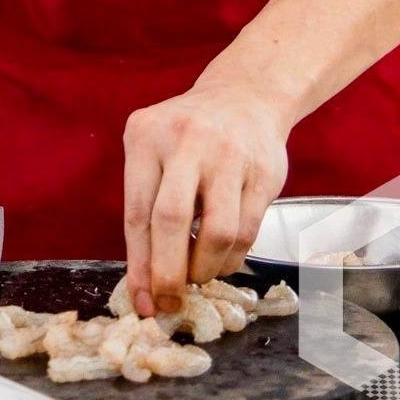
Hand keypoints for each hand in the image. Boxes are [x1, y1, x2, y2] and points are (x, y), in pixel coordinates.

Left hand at [121, 83, 290, 315]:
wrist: (245, 96)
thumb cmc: (186, 139)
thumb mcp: (152, 152)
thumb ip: (144, 209)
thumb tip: (144, 286)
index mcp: (146, 137)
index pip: (136, 212)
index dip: (139, 265)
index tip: (142, 301)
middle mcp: (186, 141)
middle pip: (171, 221)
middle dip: (168, 274)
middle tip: (169, 303)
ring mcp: (229, 155)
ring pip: (217, 232)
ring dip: (205, 269)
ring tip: (198, 276)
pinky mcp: (263, 172)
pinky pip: (247, 230)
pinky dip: (231, 258)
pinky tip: (221, 259)